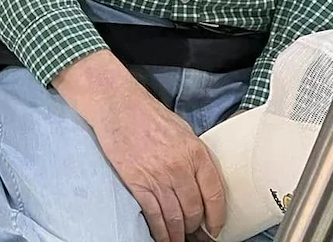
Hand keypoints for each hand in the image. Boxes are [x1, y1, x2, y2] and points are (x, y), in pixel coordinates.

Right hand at [55, 52, 225, 241]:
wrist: (116, 104)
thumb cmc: (148, 113)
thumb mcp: (183, 130)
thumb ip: (195, 156)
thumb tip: (203, 183)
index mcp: (195, 152)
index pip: (215, 195)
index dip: (217, 217)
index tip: (215, 227)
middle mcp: (179, 167)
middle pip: (194, 209)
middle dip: (196, 227)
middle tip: (195, 235)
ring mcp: (158, 176)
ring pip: (175, 217)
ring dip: (178, 233)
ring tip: (179, 239)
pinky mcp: (137, 182)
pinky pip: (154, 215)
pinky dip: (160, 231)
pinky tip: (164, 237)